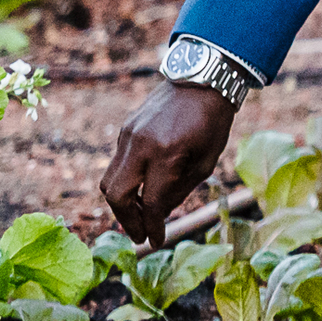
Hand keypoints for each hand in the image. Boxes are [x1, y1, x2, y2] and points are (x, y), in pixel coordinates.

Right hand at [100, 81, 236, 245]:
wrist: (202, 78)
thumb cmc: (212, 122)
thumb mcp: (206, 161)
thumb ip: (180, 190)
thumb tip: (158, 215)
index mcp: (167, 154)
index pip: (151, 203)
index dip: (152, 227)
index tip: (154, 242)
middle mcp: (141, 145)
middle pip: (116, 195)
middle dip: (126, 220)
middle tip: (139, 234)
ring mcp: (128, 135)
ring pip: (110, 180)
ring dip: (122, 203)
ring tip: (140, 215)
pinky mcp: (125, 129)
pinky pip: (118, 163)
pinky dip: (126, 182)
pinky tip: (142, 189)